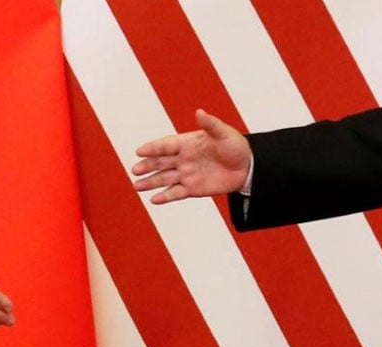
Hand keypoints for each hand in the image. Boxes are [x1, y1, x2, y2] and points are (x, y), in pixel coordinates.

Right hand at [132, 109, 251, 203]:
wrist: (246, 168)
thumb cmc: (235, 146)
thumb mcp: (224, 133)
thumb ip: (210, 124)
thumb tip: (199, 112)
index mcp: (187, 143)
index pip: (166, 145)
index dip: (153, 148)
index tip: (139, 151)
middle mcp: (183, 159)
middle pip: (160, 162)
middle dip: (147, 166)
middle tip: (135, 170)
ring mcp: (186, 174)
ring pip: (164, 179)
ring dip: (150, 182)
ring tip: (137, 186)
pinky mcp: (192, 189)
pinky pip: (176, 193)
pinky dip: (165, 197)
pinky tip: (154, 200)